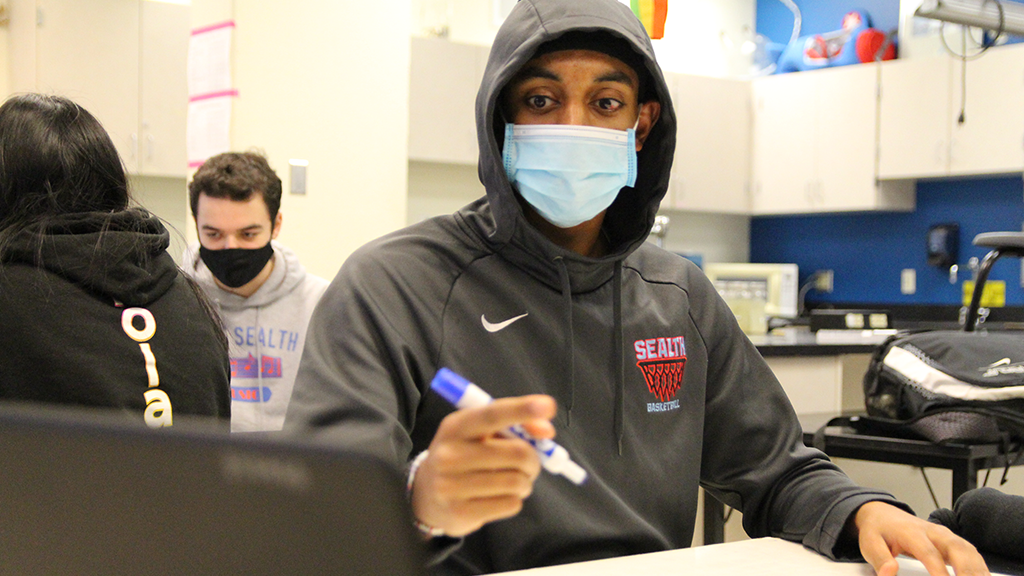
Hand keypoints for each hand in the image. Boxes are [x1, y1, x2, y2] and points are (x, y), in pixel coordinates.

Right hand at [410, 394, 556, 536]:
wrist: (426, 494)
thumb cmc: (464, 456)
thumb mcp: (480, 434)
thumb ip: (514, 426)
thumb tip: (546, 431)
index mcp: (456, 426)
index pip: (493, 414)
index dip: (522, 409)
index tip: (548, 406)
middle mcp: (449, 453)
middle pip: (517, 453)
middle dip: (533, 459)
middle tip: (529, 464)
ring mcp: (451, 485)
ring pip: (517, 481)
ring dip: (525, 482)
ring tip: (514, 482)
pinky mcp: (459, 512)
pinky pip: (510, 504)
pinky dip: (515, 500)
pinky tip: (500, 497)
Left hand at [853, 501, 989, 575]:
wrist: (882, 514)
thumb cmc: (878, 530)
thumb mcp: (870, 544)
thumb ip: (880, 559)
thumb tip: (889, 573)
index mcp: (912, 532)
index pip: (929, 553)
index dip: (940, 572)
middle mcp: (933, 532)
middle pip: (957, 549)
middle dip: (968, 571)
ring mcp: (945, 536)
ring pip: (968, 551)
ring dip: (978, 570)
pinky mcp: (952, 542)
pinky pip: (971, 554)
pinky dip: (980, 568)